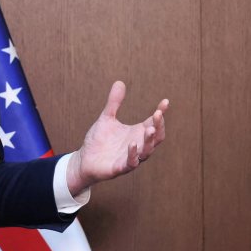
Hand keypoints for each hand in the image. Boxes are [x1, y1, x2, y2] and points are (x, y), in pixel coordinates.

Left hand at [67, 81, 168, 196]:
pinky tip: (131, 144)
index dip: (161, 113)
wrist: (84, 160)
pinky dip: (133, 154)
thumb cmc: (99, 141)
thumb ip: (114, 103)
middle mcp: (138, 145)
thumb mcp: (107, 118)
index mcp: (137, 133)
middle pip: (156, 137)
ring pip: (147, 151)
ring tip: (150, 129)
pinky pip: (131, 163)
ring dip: (149, 141)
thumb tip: (119, 82)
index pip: (154, 123)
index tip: (165, 102)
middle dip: (159, 126)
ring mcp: (131, 157)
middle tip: (158, 114)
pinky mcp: (120, 168)